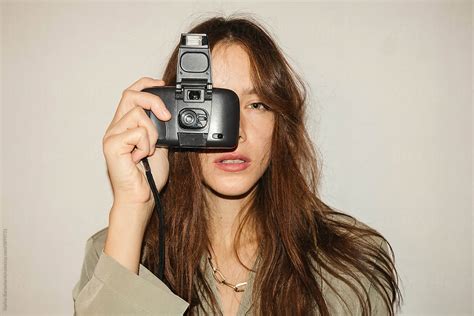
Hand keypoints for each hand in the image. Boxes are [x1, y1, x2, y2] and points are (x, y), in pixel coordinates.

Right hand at [102, 77, 170, 216]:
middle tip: (166, 116)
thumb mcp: (160, 146)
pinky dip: (146, 145)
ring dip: (152, 134)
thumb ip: (160, 130)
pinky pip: (137, 133)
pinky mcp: (112, 145)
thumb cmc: (148, 177)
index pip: (131, 94)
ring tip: (148, 151)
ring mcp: (112, 136)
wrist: (141, 198)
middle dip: (153, 101)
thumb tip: (169, 115)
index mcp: (126, 125)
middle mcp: (116, 127)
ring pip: (138, 115)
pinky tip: (141, 158)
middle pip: (131, 95)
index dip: (145, 84)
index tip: (161, 84)